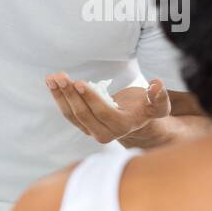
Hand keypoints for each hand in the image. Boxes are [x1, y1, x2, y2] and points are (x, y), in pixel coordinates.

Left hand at [44, 72, 171, 144]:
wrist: (135, 120)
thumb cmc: (146, 108)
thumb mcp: (158, 105)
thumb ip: (159, 97)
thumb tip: (157, 84)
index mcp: (123, 127)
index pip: (103, 113)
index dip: (91, 98)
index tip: (79, 82)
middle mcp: (105, 134)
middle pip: (84, 115)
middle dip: (70, 95)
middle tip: (61, 76)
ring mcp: (91, 131)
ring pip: (72, 114)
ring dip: (60, 96)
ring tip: (52, 77)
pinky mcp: (82, 125)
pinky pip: (68, 113)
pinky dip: (59, 98)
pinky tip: (52, 83)